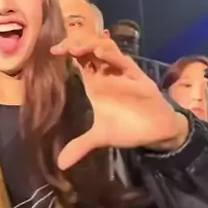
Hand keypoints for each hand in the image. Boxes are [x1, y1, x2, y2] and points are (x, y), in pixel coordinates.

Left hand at [51, 35, 188, 169]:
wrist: (155, 134)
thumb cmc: (127, 128)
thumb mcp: (100, 137)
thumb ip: (80, 146)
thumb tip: (61, 164)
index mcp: (95, 82)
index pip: (79, 59)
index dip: (66, 50)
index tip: (53, 51)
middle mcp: (107, 73)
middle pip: (89, 48)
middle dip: (75, 43)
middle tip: (62, 48)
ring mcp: (122, 73)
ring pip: (106, 48)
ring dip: (91, 45)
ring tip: (76, 48)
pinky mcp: (138, 77)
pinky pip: (124, 62)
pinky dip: (112, 55)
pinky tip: (100, 52)